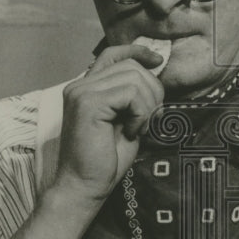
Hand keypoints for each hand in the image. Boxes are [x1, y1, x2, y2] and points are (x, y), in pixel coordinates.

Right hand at [56, 43, 164, 202]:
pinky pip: (131, 93)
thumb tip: (155, 74)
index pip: (113, 53)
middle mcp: (80, 85)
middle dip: (152, 91)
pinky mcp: (88, 103)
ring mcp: (81, 92)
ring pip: (134, 77)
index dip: (137, 51)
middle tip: (148, 120)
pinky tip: (131, 132)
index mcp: (87, 87)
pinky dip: (140, 113)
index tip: (157, 61)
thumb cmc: (105, 160)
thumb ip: (133, 97)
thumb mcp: (125, 120)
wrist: (84, 186)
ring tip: (137, 128)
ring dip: (147, 105)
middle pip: (131, 66)